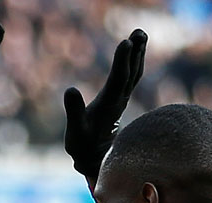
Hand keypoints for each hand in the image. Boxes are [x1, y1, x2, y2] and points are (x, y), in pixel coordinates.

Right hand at [63, 29, 146, 179]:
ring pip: (133, 74)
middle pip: (131, 73)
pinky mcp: (118, 101)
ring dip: (138, 53)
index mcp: (108, 107)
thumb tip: (70, 89)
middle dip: (135, 52)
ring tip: (141, 34)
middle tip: (140, 32)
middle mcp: (118, 101)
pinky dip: (133, 62)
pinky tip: (135, 52)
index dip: (122, 61)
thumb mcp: (75, 135)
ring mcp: (120, 100)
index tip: (126, 42)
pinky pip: (129, 78)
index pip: (118, 80)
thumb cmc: (83, 149)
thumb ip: (74, 112)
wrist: (96, 161)